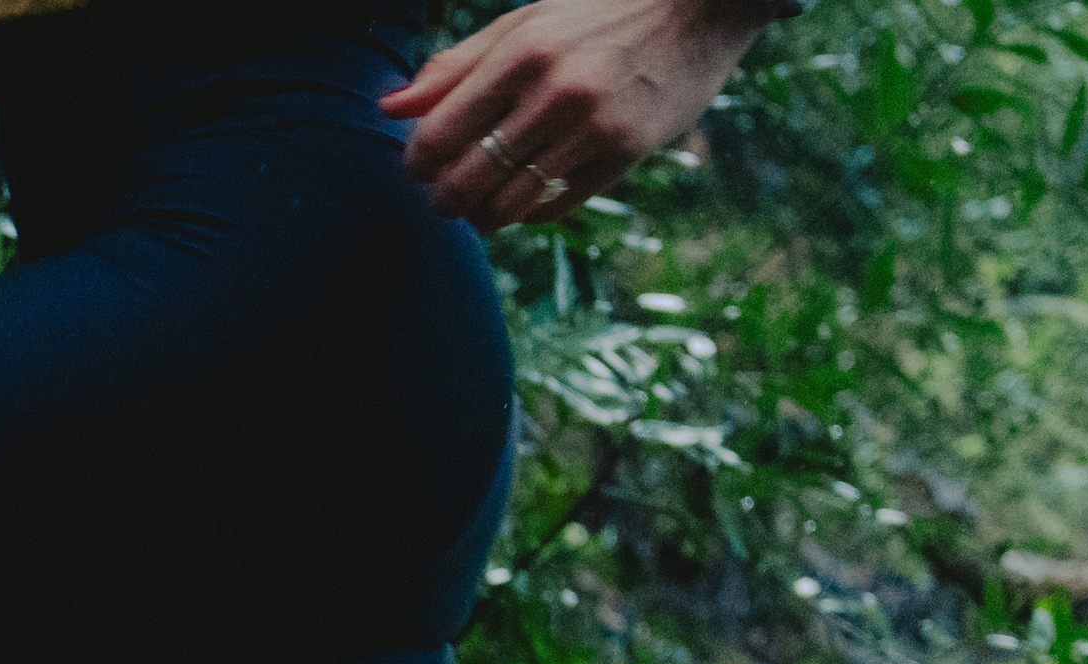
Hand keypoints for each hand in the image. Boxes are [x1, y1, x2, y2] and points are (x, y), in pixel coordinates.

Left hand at [383, 0, 776, 231]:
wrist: (698, 6)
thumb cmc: (596, 15)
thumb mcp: (522, 25)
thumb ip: (453, 67)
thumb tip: (388, 109)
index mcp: (520, 54)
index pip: (439, 134)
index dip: (417, 164)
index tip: (419, 169)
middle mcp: (555, 90)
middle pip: (468, 178)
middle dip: (444, 201)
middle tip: (443, 202)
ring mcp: (594, 125)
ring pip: (510, 202)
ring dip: (483, 218)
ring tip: (479, 213)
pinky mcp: (626, 152)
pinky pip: (558, 205)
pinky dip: (531, 213)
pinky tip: (524, 203)